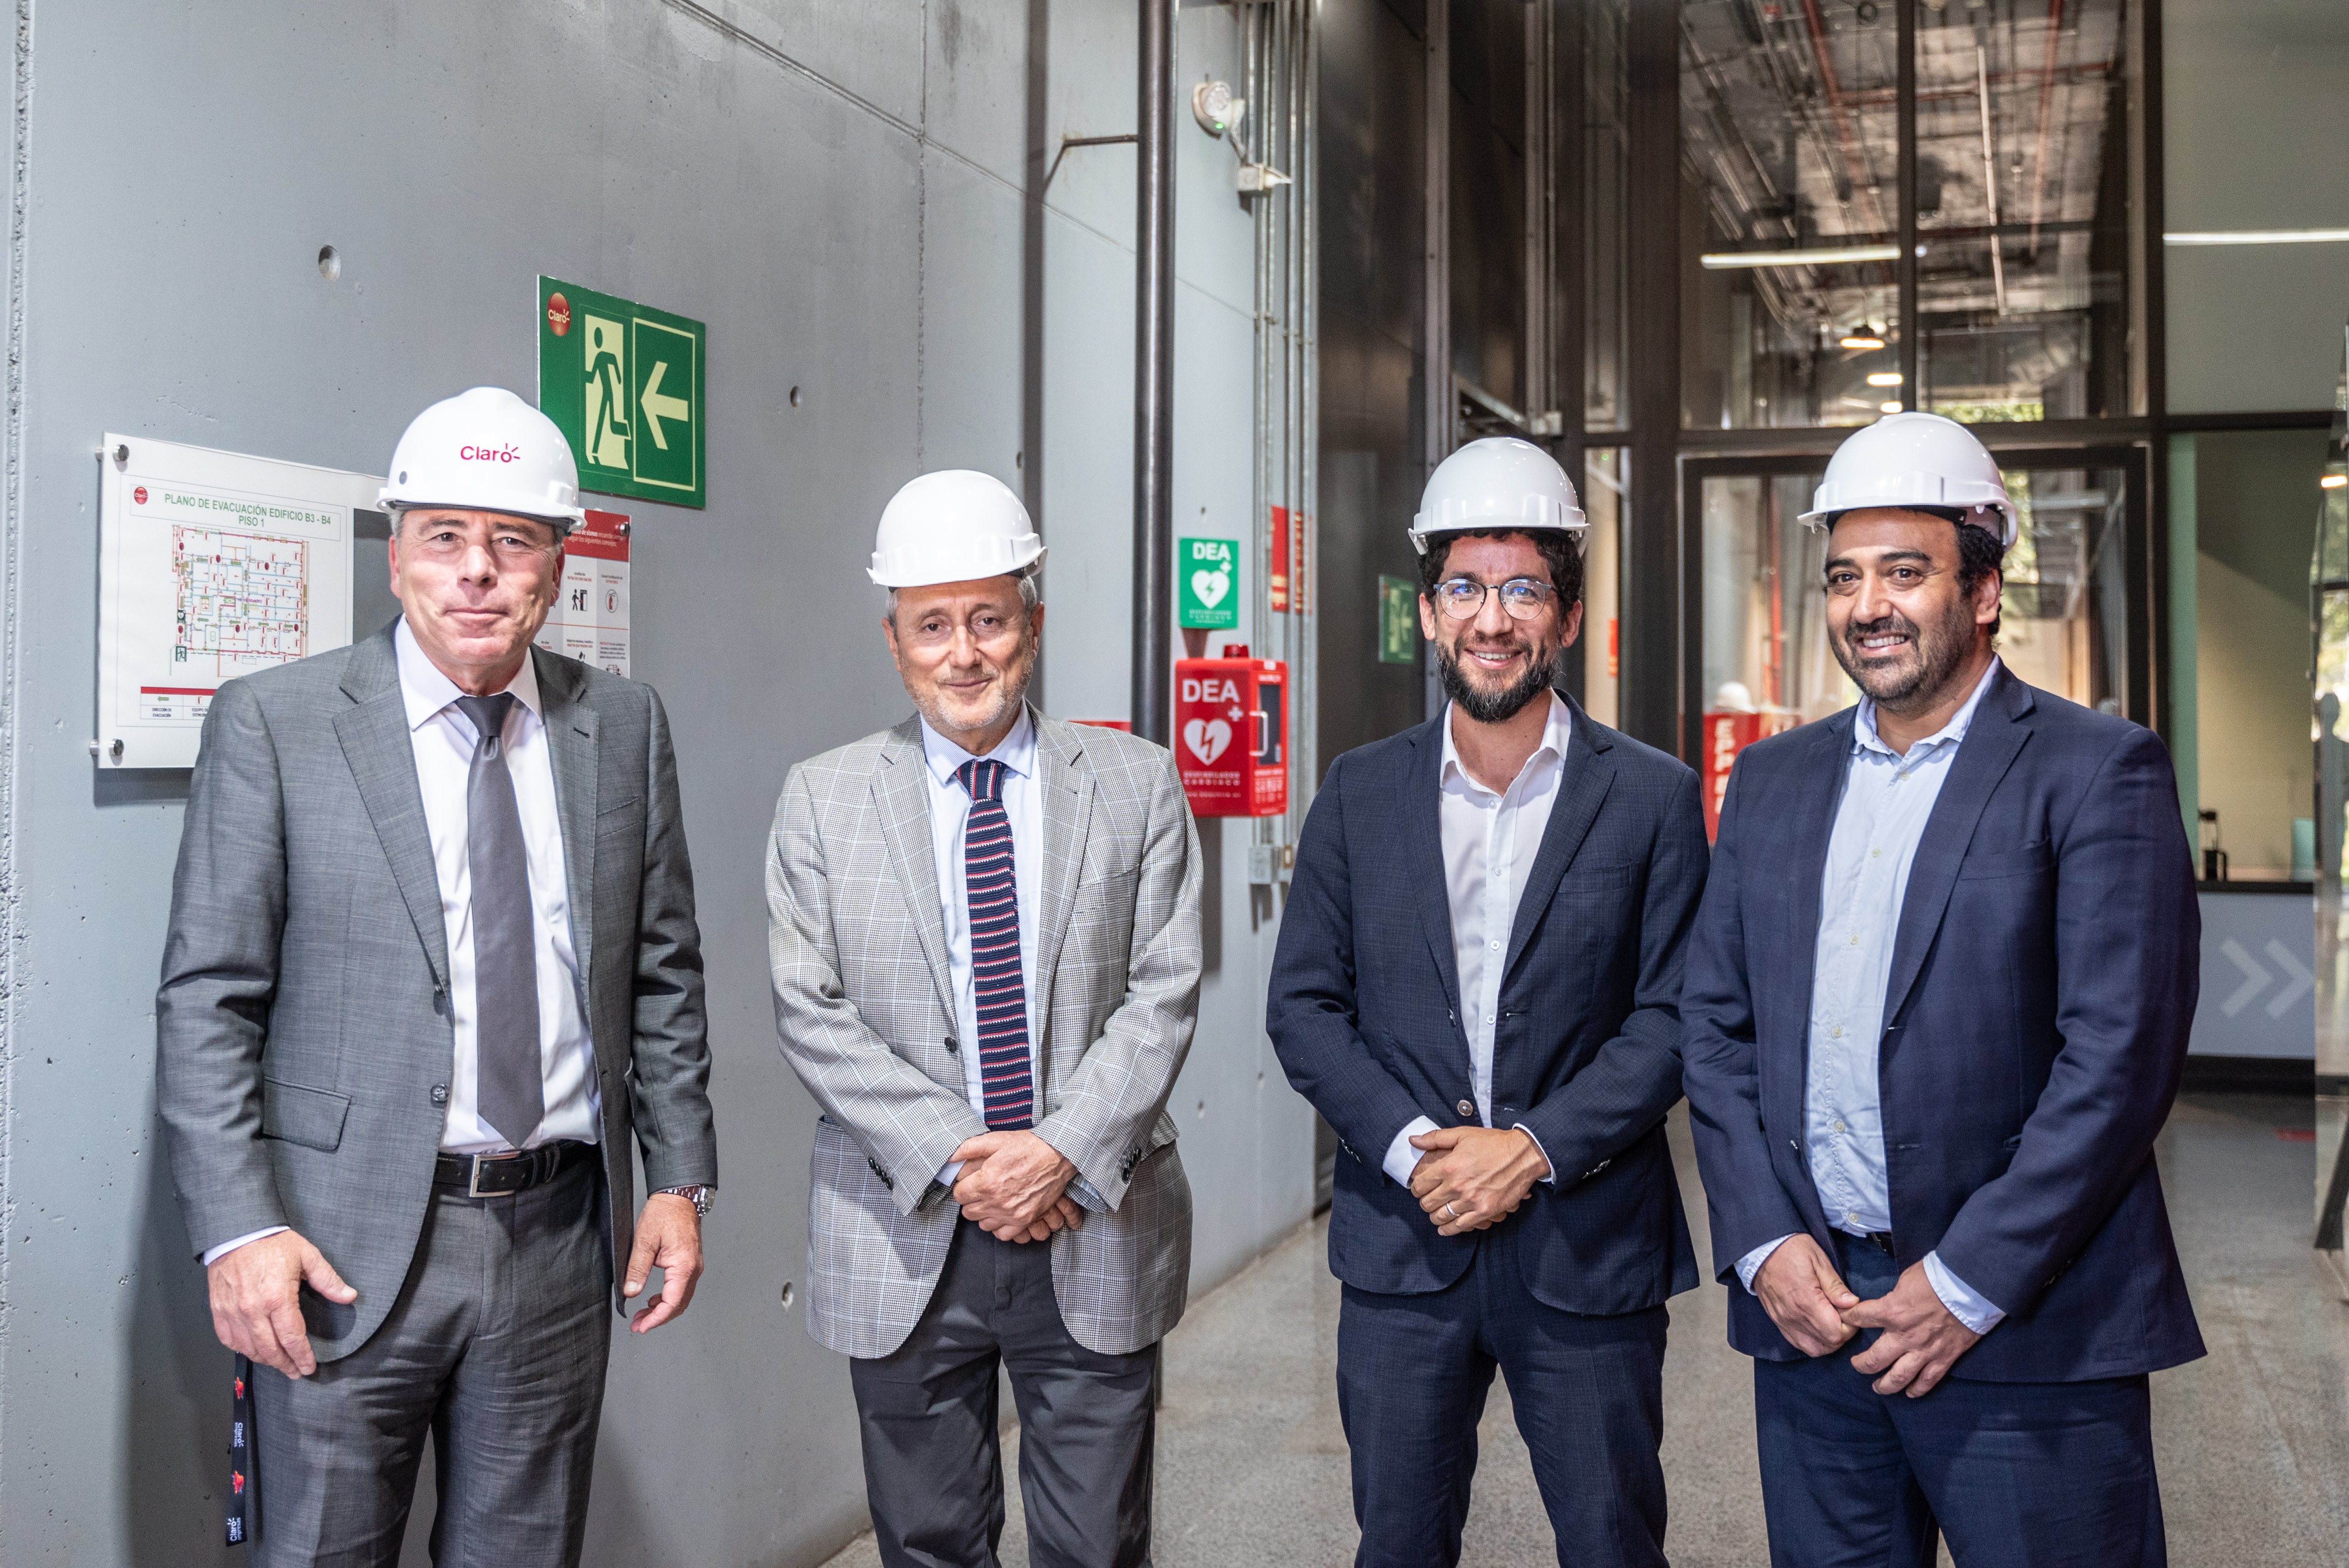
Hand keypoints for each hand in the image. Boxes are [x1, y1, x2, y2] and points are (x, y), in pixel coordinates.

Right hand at [205, 1230, 357, 1378]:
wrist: (236, 1231)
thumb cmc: (271, 1242)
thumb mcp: (307, 1256)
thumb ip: (328, 1280)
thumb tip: (348, 1296)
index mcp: (277, 1298)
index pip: (292, 1337)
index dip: (302, 1356)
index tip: (309, 1367)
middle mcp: (253, 1310)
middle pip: (270, 1350)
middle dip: (285, 1364)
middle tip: (295, 1372)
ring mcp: (233, 1312)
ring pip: (249, 1348)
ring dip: (265, 1360)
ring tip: (279, 1364)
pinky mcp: (218, 1310)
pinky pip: (228, 1339)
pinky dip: (241, 1350)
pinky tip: (253, 1351)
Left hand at [623, 1192, 704, 1333]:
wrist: (678, 1196)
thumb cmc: (663, 1214)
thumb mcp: (644, 1241)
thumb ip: (637, 1269)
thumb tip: (630, 1292)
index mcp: (683, 1266)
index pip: (672, 1303)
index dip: (656, 1319)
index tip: (640, 1326)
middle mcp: (693, 1269)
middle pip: (679, 1305)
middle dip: (658, 1318)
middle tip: (638, 1325)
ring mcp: (694, 1266)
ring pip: (681, 1298)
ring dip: (662, 1310)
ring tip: (642, 1315)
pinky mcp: (690, 1263)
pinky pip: (682, 1288)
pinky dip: (668, 1298)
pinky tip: (653, 1299)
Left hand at [949, 1130, 1078, 1240]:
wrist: (1058, 1155)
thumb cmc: (1028, 1146)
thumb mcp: (996, 1140)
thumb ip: (970, 1148)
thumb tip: (950, 1157)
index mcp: (986, 1182)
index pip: (959, 1195)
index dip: (963, 1187)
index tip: (971, 1182)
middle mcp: (997, 1202)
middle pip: (969, 1212)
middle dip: (971, 1201)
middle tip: (981, 1190)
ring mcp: (1011, 1213)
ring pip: (983, 1225)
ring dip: (984, 1214)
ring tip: (992, 1201)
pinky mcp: (1025, 1220)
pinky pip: (1003, 1234)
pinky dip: (999, 1227)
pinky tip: (1002, 1214)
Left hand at [1408, 1126, 1549, 1236]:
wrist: (1523, 1155)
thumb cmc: (1493, 1143)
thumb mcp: (1462, 1134)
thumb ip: (1435, 1138)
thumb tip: (1413, 1140)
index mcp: (1448, 1166)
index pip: (1419, 1185)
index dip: (1416, 1188)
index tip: (1420, 1188)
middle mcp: (1457, 1185)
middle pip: (1427, 1203)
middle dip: (1424, 1202)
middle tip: (1428, 1200)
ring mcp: (1471, 1200)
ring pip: (1441, 1217)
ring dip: (1435, 1217)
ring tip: (1437, 1213)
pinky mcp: (1485, 1211)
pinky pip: (1460, 1226)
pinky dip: (1449, 1229)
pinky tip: (1445, 1228)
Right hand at [1752, 1234, 1859, 1357]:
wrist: (1761, 1249)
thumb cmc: (1792, 1250)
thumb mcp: (1819, 1260)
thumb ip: (1835, 1286)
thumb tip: (1853, 1304)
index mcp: (1806, 1301)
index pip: (1836, 1333)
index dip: (1850, 1326)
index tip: (1851, 1311)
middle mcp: (1794, 1317)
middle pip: (1828, 1344)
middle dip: (1842, 1334)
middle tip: (1844, 1315)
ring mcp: (1784, 1321)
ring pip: (1814, 1349)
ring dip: (1828, 1341)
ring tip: (1832, 1322)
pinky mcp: (1778, 1321)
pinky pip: (1798, 1343)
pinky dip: (1813, 1341)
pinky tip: (1817, 1326)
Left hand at [1844, 1262, 1981, 1395]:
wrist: (1972, 1286)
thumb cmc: (1938, 1276)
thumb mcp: (1906, 1279)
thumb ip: (1894, 1296)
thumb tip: (1888, 1302)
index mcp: (1891, 1312)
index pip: (1859, 1318)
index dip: (1847, 1319)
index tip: (1843, 1321)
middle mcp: (1904, 1336)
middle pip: (1874, 1360)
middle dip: (1861, 1365)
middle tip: (1857, 1365)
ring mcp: (1925, 1350)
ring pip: (1899, 1377)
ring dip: (1885, 1385)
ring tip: (1878, 1387)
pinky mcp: (1944, 1358)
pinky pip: (1928, 1380)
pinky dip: (1918, 1389)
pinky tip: (1910, 1393)